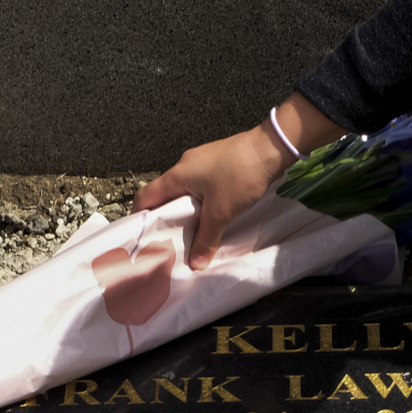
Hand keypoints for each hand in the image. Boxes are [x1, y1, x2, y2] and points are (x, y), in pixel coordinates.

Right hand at [135, 93, 344, 268]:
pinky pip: (200, 187)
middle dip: (165, 219)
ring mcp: (201, 163)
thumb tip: (195, 265)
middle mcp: (184, 166)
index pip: (145, 196)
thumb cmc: (240, 176)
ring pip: (184, 192)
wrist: (271, 147)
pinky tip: (211, 216)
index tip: (143, 238)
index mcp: (177, 175)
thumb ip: (206, 238)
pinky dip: (200, 203)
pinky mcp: (216, 164)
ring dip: (185, 212)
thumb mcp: (221, 212)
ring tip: (191, 234)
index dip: (140, 217)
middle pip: (164, 195)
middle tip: (170, 242)